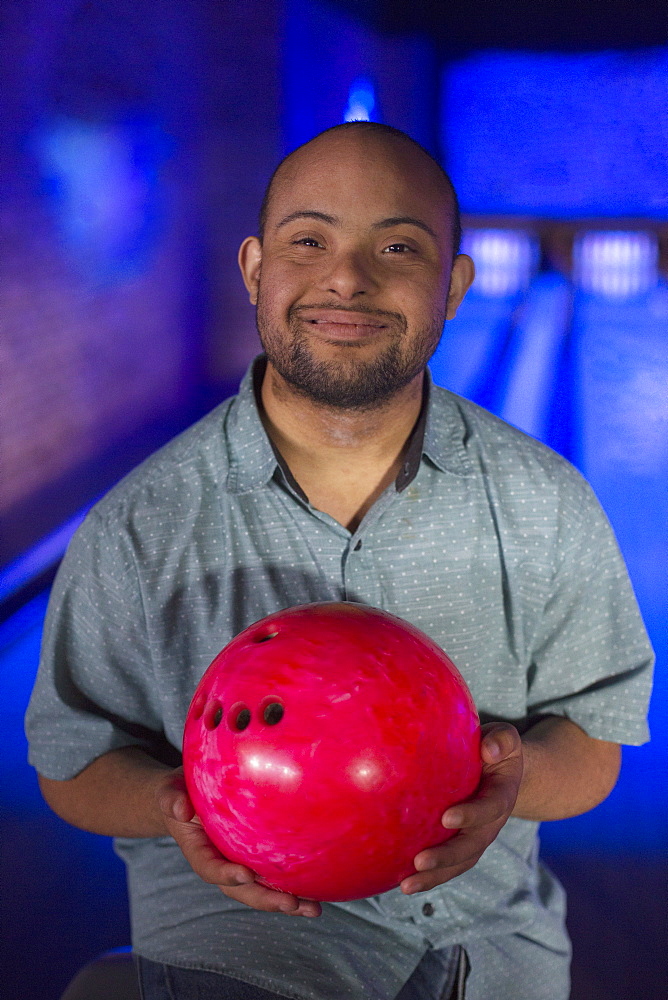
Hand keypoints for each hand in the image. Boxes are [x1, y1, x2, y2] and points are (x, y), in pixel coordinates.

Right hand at [155, 767, 321, 917]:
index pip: (210, 868)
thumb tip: (180, 808)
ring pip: (262, 889)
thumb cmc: (180, 791)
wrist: (187, 795)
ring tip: (313, 909)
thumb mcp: (170, 790)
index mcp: (199, 850)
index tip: (245, 875)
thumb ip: (171, 798)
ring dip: (287, 902)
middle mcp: (221, 863)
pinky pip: (274, 874)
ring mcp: (239, 862)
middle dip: (266, 899)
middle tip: (291, 904)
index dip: (226, 875)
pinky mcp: (256, 857)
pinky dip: (295, 885)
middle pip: (242, 890)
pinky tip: (318, 891)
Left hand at [400, 722, 522, 894]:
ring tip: (406, 886)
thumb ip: (501, 741)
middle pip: (471, 847)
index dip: (471, 816)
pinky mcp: (460, 843)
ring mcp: (476, 837)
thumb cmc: (496, 749)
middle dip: (446, 857)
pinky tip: (400, 881)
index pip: (489, 809)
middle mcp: (490, 824)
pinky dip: (427, 876)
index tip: (447, 818)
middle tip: (420, 862)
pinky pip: (446, 864)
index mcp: (502, 796)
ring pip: (457, 863)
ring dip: (434, 877)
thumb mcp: (505, 738)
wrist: (502, 770)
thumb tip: (488, 749)